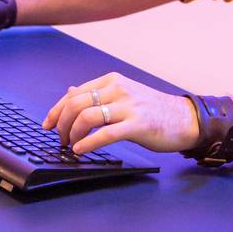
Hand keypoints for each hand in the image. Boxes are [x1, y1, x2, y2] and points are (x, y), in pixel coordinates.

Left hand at [42, 72, 201, 155]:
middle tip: (60, 138)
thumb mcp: (124, 94)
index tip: (47, 124)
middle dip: (62, 124)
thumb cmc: (154, 110)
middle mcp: (118, 89)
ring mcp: (128, 106)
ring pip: (87, 116)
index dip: (56, 110)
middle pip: (77, 104)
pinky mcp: (137, 124)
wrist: (185, 119)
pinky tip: (81, 150)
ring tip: (71, 145)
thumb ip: (97, 94)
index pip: (74, 93)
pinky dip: (88, 143)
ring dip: (72, 134)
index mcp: (112, 81)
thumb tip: (69, 91)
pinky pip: (106, 133)